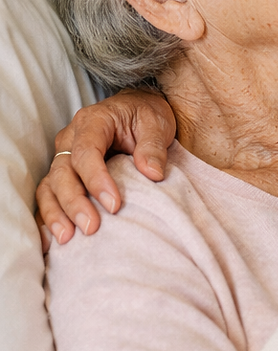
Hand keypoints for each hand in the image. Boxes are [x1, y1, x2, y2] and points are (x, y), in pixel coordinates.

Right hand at [36, 90, 175, 248]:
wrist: (137, 111)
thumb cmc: (145, 116)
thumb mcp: (156, 123)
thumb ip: (153, 146)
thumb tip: (152, 173)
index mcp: (93, 121)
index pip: (86, 152)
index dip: (96, 180)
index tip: (114, 205)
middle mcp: (70, 139)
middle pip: (62, 172)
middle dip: (74, 202)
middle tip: (91, 227)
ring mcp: (63, 157)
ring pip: (50, 186)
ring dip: (56, 213)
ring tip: (67, 239)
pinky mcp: (63, 174)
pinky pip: (49, 196)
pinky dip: (49, 217)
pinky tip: (53, 239)